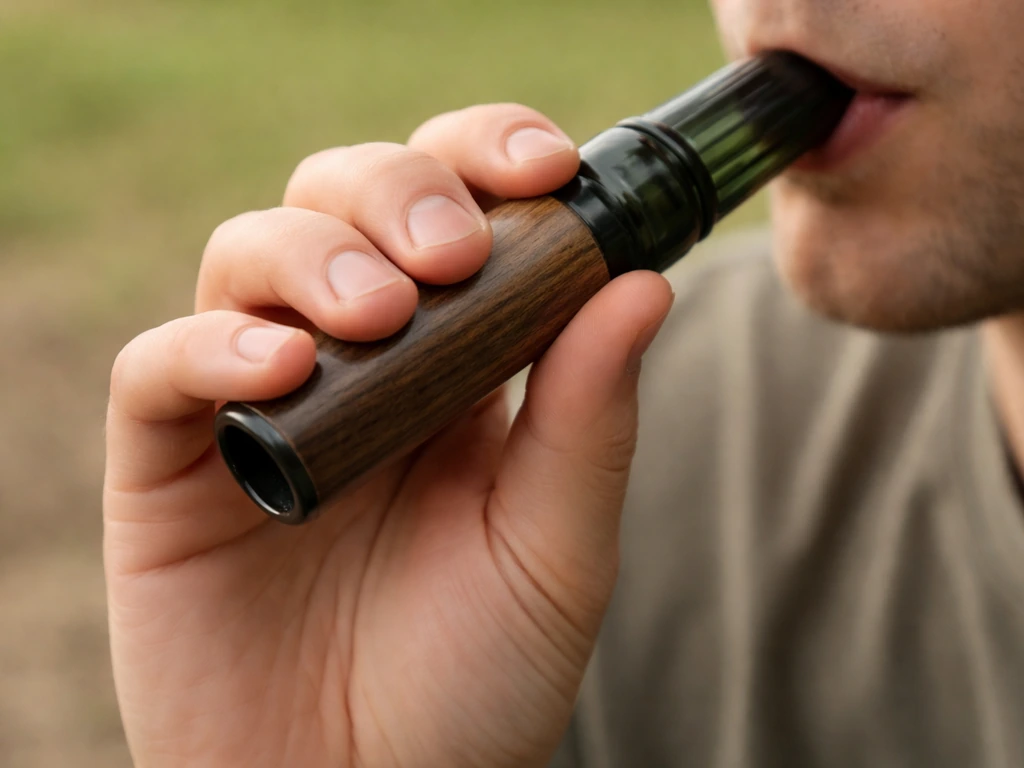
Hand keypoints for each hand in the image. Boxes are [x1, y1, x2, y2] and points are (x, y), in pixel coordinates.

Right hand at [104, 104, 673, 766]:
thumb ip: (590, 419)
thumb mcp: (554, 548)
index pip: (458, 208)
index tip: (544, 165)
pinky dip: (213, 347)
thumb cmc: (474, 684)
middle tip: (451, 249)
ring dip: (315, 256)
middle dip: (398, 190)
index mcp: (454, 365)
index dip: (488, 158)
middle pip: (345, 198)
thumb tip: (643, 282)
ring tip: (374, 317)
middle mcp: (354, 363)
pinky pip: (161, 366)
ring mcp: (257, 404)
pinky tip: (280, 371)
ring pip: (251, 254)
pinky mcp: (170, 464)